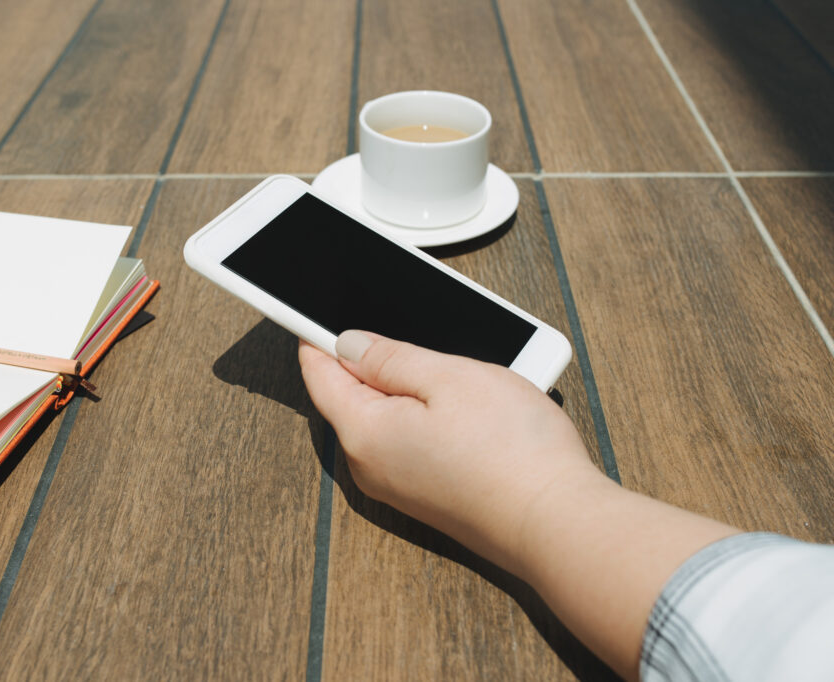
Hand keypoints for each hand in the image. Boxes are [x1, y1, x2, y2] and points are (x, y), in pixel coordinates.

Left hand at [298, 330, 601, 572]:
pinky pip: (406, 442)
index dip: (317, 336)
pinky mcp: (425, 496)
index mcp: (364, 432)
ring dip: (404, 389)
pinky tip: (459, 407)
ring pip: (382, 419)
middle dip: (368, 362)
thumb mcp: (448, 377)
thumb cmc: (511, 449)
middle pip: (349, 397)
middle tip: (406, 333)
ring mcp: (398, 486)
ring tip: (448, 371)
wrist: (558, 525)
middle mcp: (370, 466)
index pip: (319, 374)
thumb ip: (388, 357)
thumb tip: (346, 344)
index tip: (315, 310)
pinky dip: (422, 417)